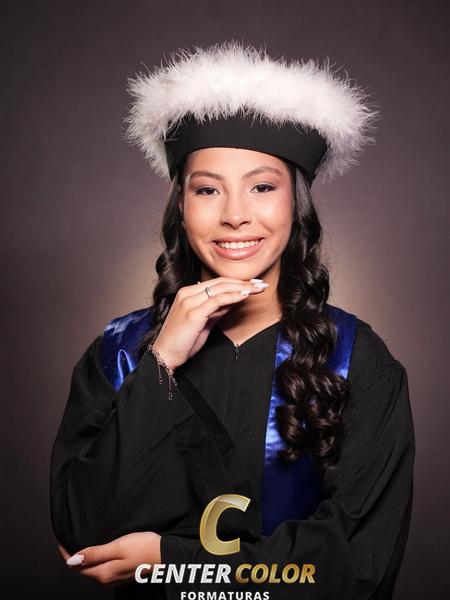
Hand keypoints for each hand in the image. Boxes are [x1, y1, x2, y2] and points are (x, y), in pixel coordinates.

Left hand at [58, 531, 160, 586]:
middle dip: (74, 557)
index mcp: (103, 573)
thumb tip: (73, 560)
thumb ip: (95, 554)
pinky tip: (98, 551)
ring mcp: (115, 578)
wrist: (164, 555)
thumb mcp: (117, 547)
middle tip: (68, 542)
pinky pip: (102, 569)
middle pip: (83, 570)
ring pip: (93, 570)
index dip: (67, 555)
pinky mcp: (122, 574)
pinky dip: (95, 560)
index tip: (61, 542)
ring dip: (85, 559)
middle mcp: (107, 579)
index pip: (77, 566)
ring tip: (81, 544)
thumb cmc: (143, 547)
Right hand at [153, 276, 268, 370]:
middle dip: (243, 282)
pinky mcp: (193, 312)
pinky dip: (233, 296)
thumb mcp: (204, 321)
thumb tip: (233, 301)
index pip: (216, 282)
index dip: (236, 282)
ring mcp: (189, 301)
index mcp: (187, 293)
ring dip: (242, 287)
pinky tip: (245, 295)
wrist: (166, 355)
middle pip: (220, 282)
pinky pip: (217, 300)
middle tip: (261, 284)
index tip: (253, 284)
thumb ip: (216, 310)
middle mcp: (187, 293)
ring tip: (258, 288)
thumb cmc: (183, 341)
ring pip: (220, 288)